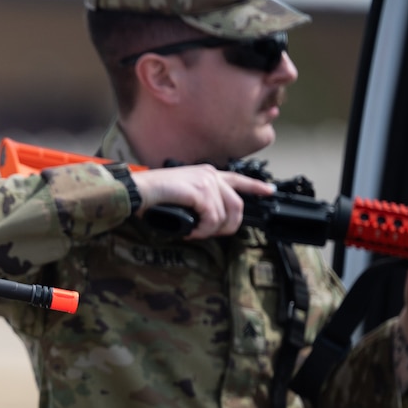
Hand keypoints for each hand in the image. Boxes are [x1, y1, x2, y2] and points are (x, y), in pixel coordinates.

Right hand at [131, 164, 270, 238]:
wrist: (138, 190)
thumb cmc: (153, 196)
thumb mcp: (183, 196)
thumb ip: (200, 203)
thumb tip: (208, 221)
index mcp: (207, 174)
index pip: (238, 179)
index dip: (255, 186)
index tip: (269, 191)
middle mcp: (210, 175)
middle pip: (237, 205)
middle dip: (227, 226)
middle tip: (209, 233)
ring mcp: (206, 182)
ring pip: (225, 215)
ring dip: (210, 230)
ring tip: (194, 231)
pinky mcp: (200, 192)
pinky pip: (212, 219)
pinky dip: (202, 230)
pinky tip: (190, 230)